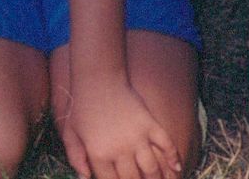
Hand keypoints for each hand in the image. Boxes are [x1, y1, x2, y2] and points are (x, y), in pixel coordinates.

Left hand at [60, 76, 181, 178]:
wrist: (98, 79)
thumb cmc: (82, 106)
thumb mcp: (71, 132)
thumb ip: (76, 157)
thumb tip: (85, 178)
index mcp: (99, 153)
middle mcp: (120, 149)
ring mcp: (138, 137)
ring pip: (153, 169)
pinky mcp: (150, 124)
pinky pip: (167, 146)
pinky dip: (174, 158)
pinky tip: (177, 168)